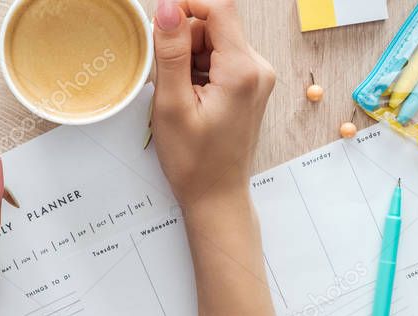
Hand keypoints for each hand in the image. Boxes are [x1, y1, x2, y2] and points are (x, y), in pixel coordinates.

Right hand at [151, 0, 274, 207]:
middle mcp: (258, 68)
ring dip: (189, 58)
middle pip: (215, 26)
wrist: (216, 196)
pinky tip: (190, 98)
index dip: (186, 6)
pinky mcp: (249, 85)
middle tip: (167, 79)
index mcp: (242, 70)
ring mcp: (256, 77)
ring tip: (179, 95)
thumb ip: (171, 51)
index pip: (219, 9)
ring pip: (215, 42)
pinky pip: (219, 59)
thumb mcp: (172, 104)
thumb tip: (167, 8)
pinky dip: (198, 70)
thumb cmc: (193, 160)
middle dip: (184, 41)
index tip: (159, 24)